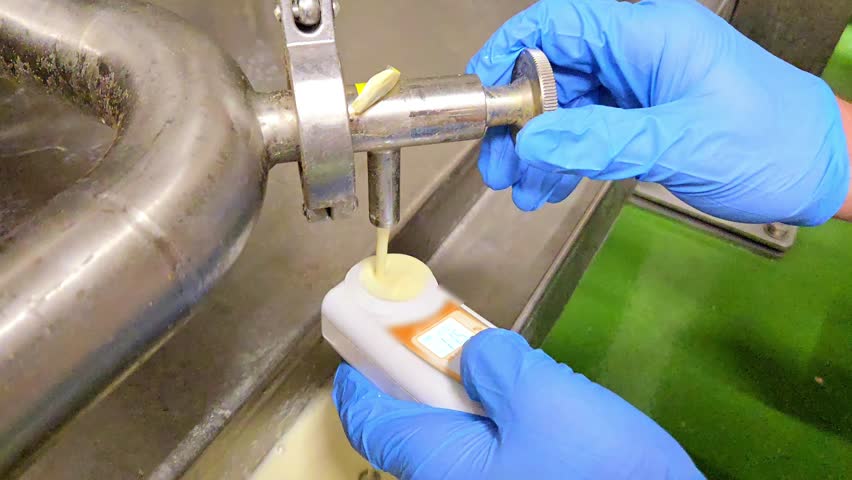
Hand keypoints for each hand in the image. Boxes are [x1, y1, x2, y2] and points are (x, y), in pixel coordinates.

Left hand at [333, 329, 702, 479]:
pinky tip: (516, 391)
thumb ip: (492, 361)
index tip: (357, 347)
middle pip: (407, 426)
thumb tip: (470, 352)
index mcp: (442, 465)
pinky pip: (481, 443)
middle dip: (410, 377)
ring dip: (451, 391)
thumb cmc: (595, 463)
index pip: (372, 424)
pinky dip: (484, 411)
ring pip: (447, 433)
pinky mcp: (516, 478)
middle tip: (426, 335)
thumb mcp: (541, 394)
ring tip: (477, 355)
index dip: (356, 384)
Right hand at [468, 0, 849, 225]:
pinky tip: (548, 189)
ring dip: (538, 149)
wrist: (821, 171)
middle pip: (553, 72)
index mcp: (648, 34)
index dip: (510, 50)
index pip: (560, 23)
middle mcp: (637, 55)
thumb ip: (600, 141)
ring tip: (520, 189)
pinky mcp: (642, 120)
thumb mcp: (679, 141)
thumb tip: (530, 142)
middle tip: (497, 164)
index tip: (479, 91)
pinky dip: (565, 161)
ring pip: (566, 110)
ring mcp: (638, 88)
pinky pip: (588, 134)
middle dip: (518, 120)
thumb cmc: (771, 141)